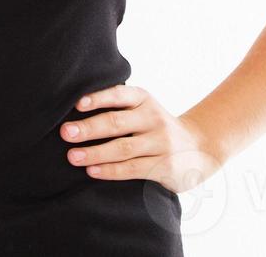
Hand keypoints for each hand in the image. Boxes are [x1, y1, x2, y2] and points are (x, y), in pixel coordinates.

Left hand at [61, 84, 223, 193]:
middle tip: (66, 133)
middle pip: (116, 122)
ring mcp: (161, 142)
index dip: (98, 98)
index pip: (119, 95)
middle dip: (89, 128)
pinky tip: (92, 171)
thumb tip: (74, 114)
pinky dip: (110, 170)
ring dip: (95, 152)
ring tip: (73, 156)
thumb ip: (117, 108)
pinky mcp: (164, 165)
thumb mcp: (143, 109)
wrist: (199, 147)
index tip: (77, 104)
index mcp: (143, 99)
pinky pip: (133, 169)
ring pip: (123, 148)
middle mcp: (153, 117)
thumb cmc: (155, 127)